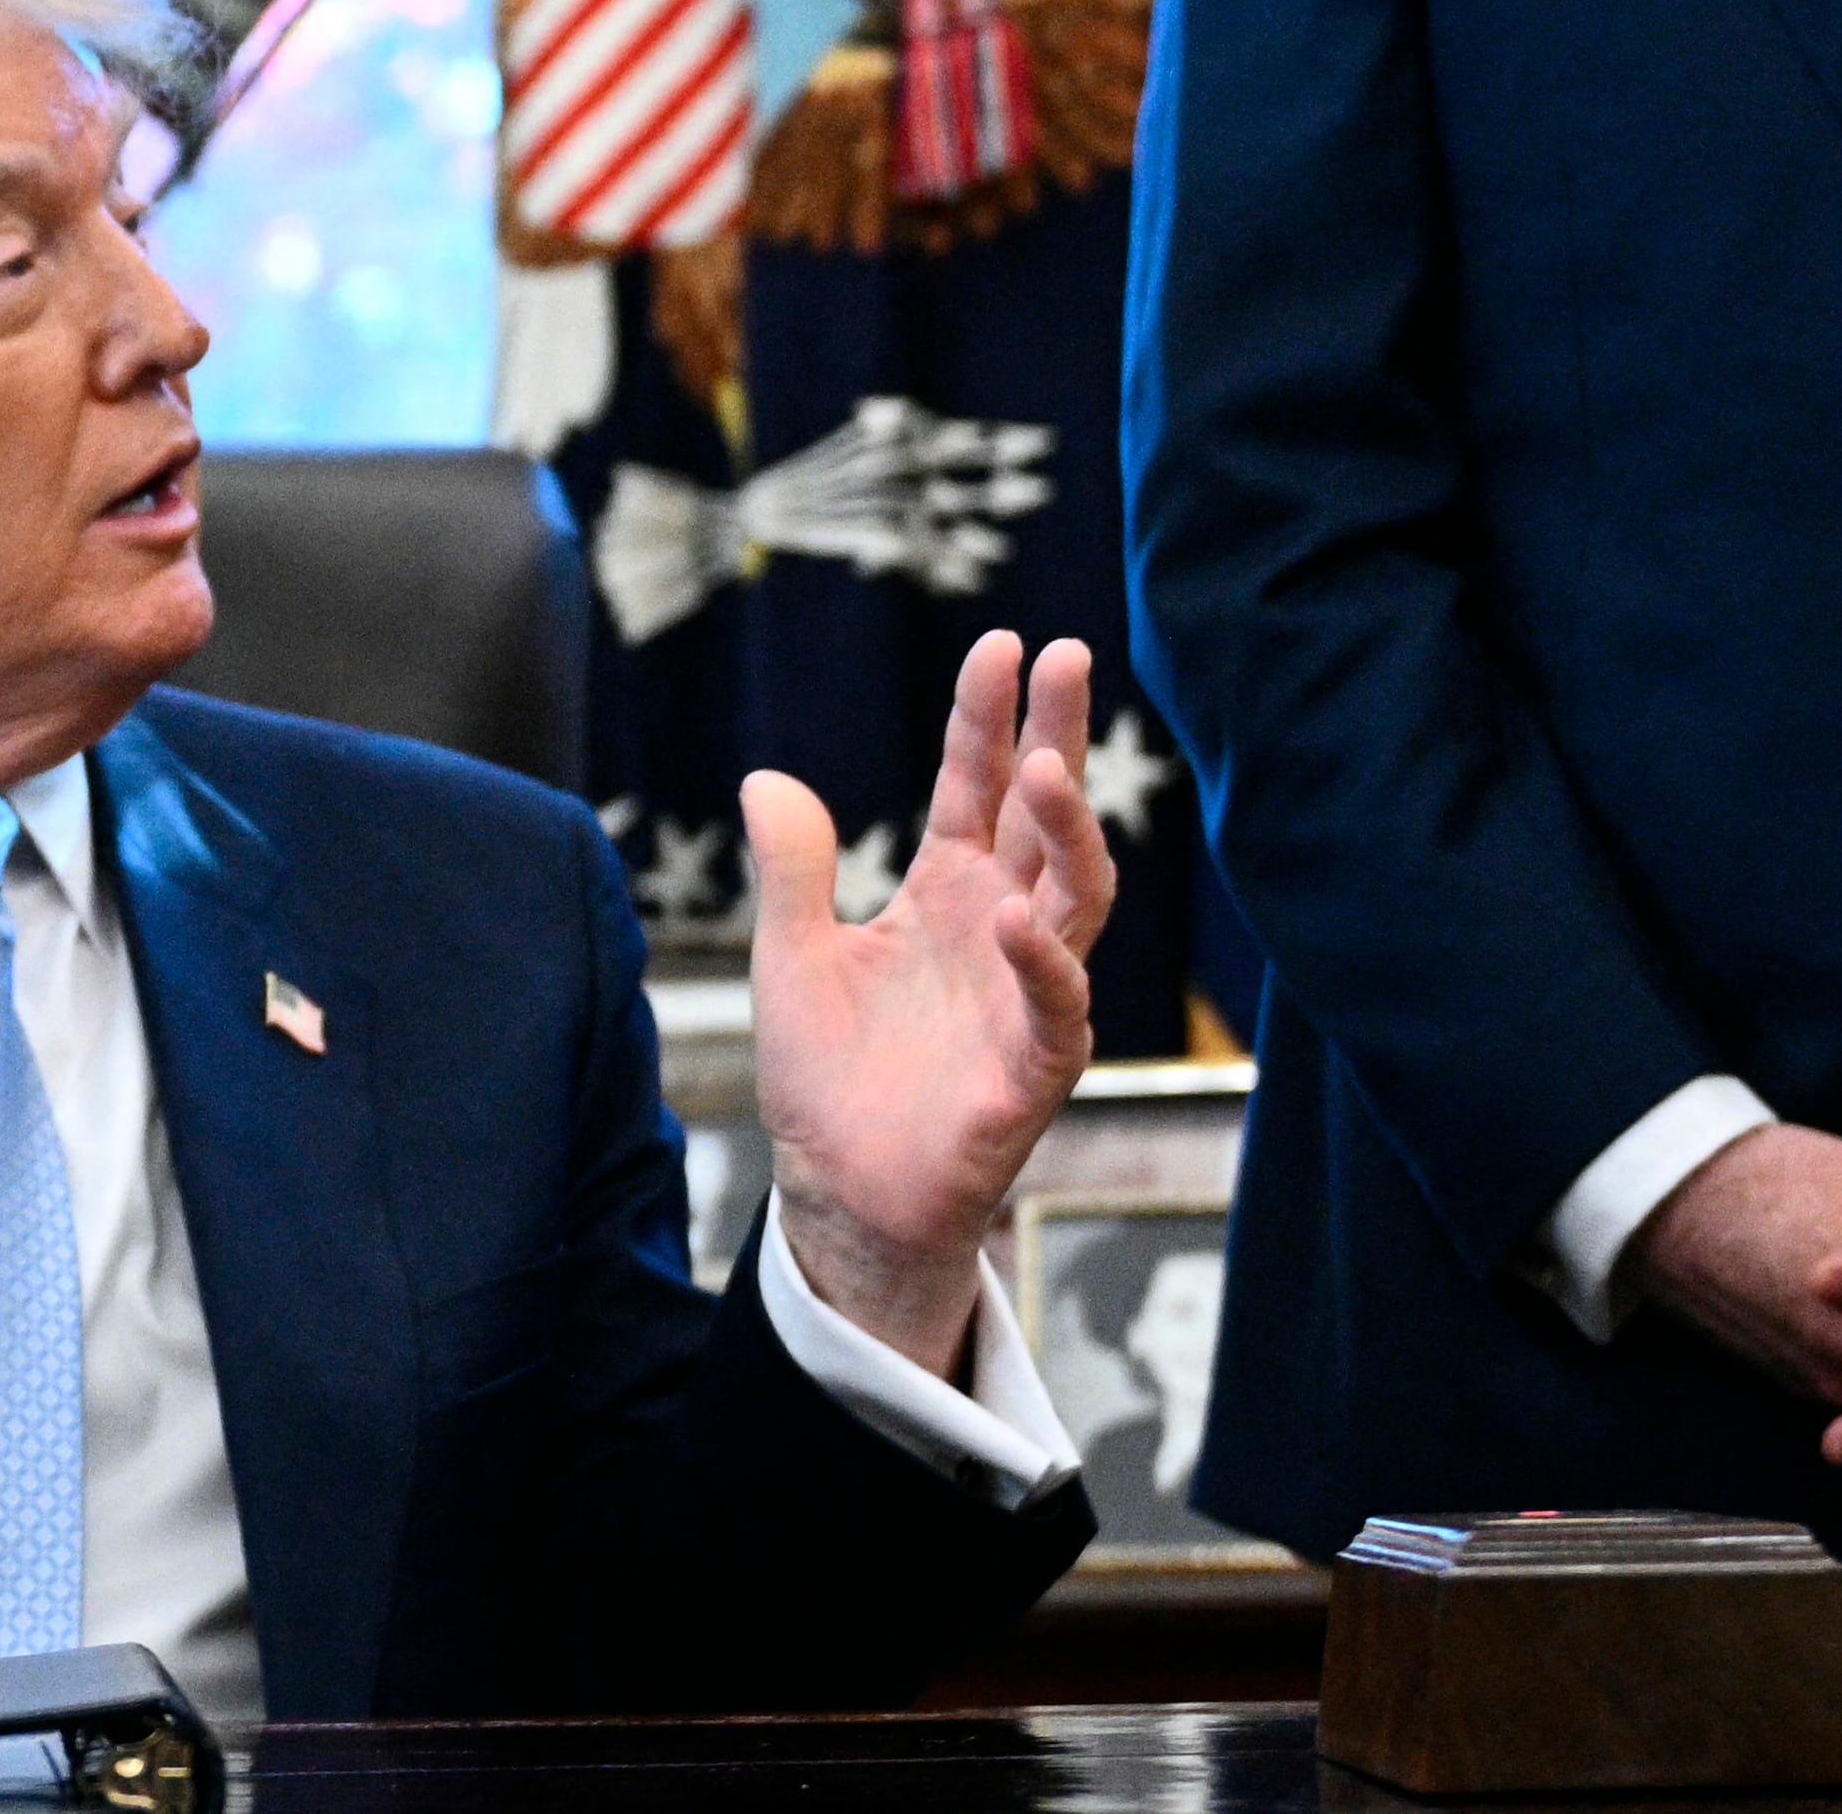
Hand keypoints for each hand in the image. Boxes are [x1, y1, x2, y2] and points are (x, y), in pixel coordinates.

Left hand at [747, 632, 1120, 1375]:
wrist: (838, 1198)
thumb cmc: (826, 1081)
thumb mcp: (790, 958)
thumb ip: (792, 871)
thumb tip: (766, 777)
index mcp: (945, 892)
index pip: (975, 785)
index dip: (987, 716)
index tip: (1002, 643)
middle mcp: (998, 927)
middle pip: (1042, 817)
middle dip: (1059, 735)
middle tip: (1069, 656)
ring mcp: (1025, 993)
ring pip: (1075, 896)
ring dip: (1066, 832)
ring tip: (1044, 769)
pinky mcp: (1033, 1067)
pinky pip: (1057, 1005)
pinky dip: (1042, 961)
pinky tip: (1012, 917)